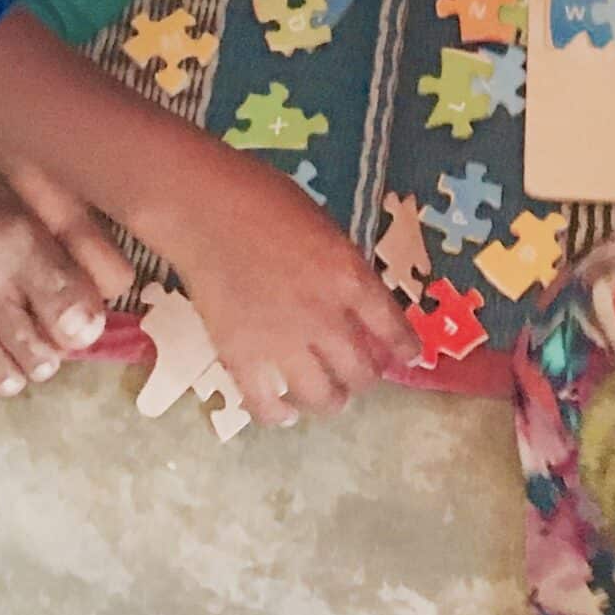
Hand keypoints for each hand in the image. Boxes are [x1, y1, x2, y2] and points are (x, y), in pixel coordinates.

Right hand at [165, 158, 415, 424]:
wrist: (204, 208)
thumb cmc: (266, 200)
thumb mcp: (325, 226)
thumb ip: (342, 268)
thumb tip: (355, 301)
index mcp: (349, 277)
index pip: (392, 327)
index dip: (404, 348)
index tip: (410, 357)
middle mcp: (324, 317)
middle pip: (361, 372)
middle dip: (365, 378)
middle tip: (358, 377)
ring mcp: (282, 342)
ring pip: (321, 397)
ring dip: (330, 401)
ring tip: (327, 398)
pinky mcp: (240, 357)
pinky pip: (266, 404)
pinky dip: (278, 414)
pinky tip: (284, 412)